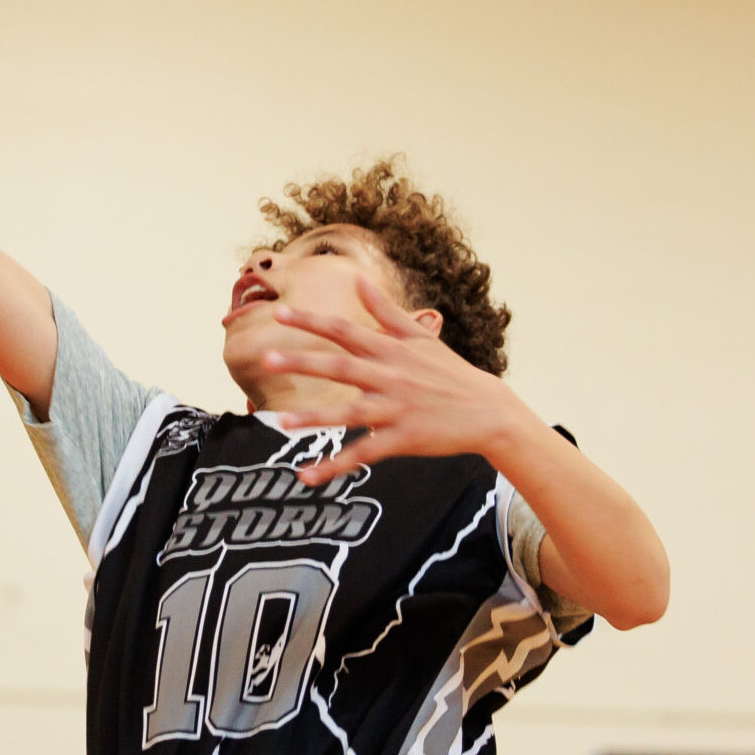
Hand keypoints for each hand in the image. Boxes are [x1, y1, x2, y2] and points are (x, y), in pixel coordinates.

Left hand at [266, 277, 530, 483]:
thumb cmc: (451, 372)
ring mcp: (396, 409)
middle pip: (340, 366)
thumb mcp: (421, 337)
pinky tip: (307, 475)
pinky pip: (363, 454)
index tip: (280, 315)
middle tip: (266, 357)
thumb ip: (385, 311)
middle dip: (303, 361)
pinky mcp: (402, 439)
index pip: (345, 331)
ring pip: (348, 413)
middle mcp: (390, 376)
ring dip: (314, 417)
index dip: (312, 323)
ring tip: (281, 422)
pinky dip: (335, 466)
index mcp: (391, 349)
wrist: (488, 411)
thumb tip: (360, 280)